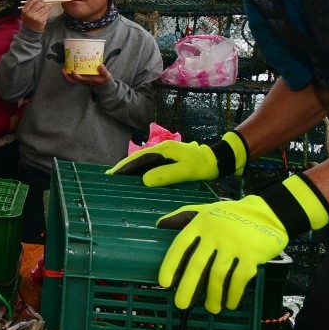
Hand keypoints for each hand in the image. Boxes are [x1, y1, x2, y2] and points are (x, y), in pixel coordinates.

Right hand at [20, 0, 52, 31]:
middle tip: (45, 3)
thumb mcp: (26, 10)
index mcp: (25, 10)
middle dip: (43, 2)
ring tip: (48, 6)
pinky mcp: (41, 20)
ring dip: (48, 6)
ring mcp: (36, 17)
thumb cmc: (28, 18)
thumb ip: (29, 2)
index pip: (32, 0)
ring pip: (45, 8)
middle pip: (39, 3)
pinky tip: (48, 11)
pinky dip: (49, 11)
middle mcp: (30, 13)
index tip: (41, 0)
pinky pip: (47, 13)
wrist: (30, 30)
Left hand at [62, 61, 111, 87]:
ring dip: (66, 75)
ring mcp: (81, 81)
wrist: (104, 87)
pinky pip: (73, 78)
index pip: (79, 79)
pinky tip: (69, 67)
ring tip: (64, 67)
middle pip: (71, 81)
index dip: (75, 75)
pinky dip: (69, 74)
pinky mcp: (81, 79)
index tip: (72, 70)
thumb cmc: (105, 81)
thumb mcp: (107, 77)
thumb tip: (100, 65)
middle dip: (65, 76)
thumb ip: (104, 71)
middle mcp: (83, 81)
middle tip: (62, 69)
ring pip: (71, 80)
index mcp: (88, 80)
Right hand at [109, 131, 247, 185]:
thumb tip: (145, 180)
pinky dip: (140, 169)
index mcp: (163, 150)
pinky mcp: (169, 157)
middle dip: (123, 167)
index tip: (112, 175)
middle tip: (110, 177)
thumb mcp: (185, 172)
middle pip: (137, 158)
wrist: (218, 159)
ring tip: (118, 177)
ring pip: (143, 160)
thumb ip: (165, 174)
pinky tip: (136, 176)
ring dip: (131, 168)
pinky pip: (149, 163)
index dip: (125, 167)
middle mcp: (161, 148)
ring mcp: (165, 152)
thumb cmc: (202, 166)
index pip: (139, 159)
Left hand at [157, 173, 328, 312]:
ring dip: (213, 295)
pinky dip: (233, 294)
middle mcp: (215, 234)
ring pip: (218, 275)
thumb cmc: (233, 214)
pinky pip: (239, 279)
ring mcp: (234, 245)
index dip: (170, 265)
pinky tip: (229, 303)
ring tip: (211, 308)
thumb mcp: (206, 209)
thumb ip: (183, 216)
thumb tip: (159, 225)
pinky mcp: (252, 255)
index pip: (180, 245)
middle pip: (197, 265)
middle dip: (188, 288)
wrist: (270, 213)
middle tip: (182, 305)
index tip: (164, 283)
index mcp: (201, 223)